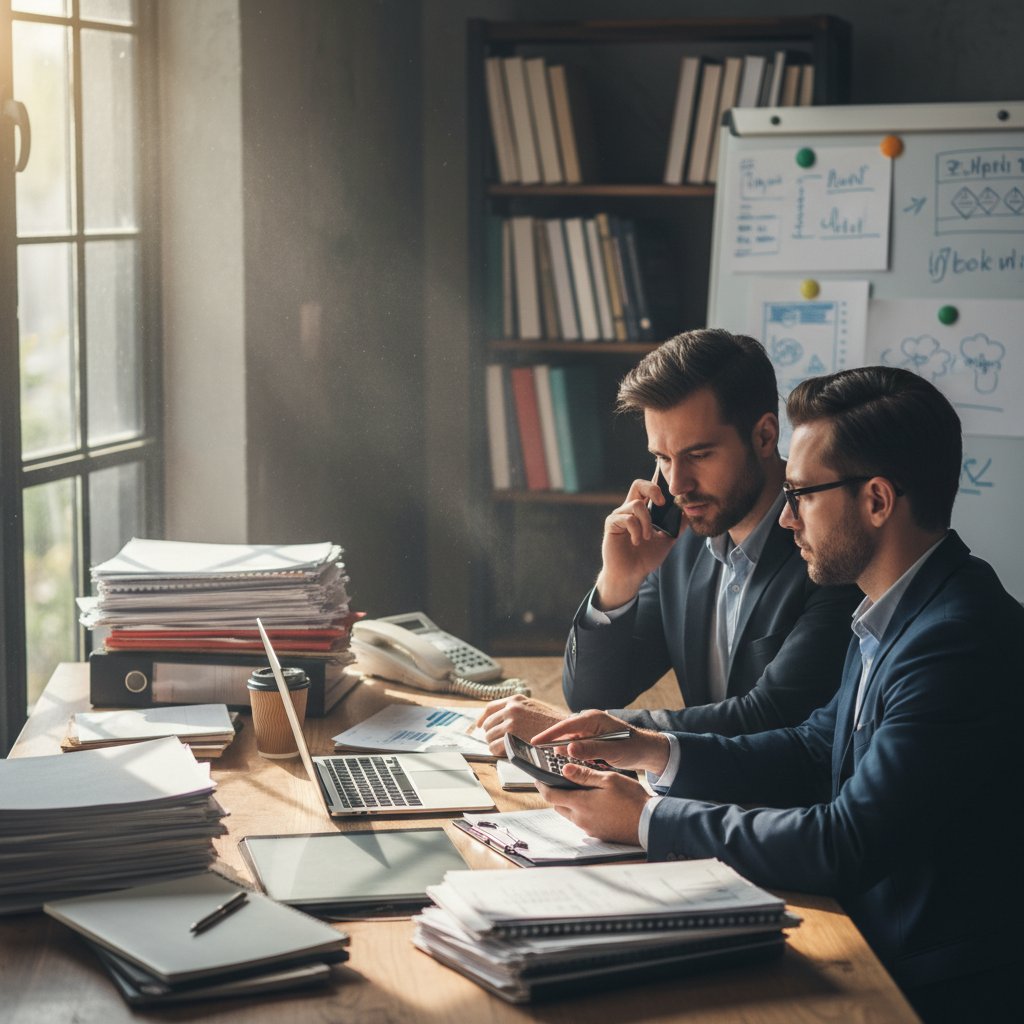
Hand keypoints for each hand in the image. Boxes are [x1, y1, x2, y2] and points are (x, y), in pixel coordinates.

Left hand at [475, 694, 566, 756]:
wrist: (565, 731)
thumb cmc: (551, 723)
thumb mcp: (533, 708)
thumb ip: (517, 710)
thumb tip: (501, 718)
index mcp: (516, 700)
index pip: (490, 708)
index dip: (482, 718)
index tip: (479, 725)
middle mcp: (511, 709)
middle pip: (488, 724)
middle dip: (490, 734)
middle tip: (495, 741)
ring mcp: (511, 722)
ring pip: (489, 736)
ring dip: (493, 744)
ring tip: (502, 748)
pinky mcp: (512, 737)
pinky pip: (494, 747)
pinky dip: (496, 752)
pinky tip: (504, 753)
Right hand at [531, 709, 670, 774]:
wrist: (646, 749)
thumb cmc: (632, 748)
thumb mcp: (611, 750)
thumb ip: (590, 749)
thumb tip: (568, 748)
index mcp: (593, 719)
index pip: (566, 726)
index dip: (549, 734)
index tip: (535, 741)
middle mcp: (589, 721)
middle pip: (564, 731)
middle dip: (550, 740)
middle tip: (535, 751)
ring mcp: (590, 728)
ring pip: (569, 738)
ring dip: (560, 747)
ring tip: (545, 757)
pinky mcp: (591, 736)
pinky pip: (575, 743)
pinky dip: (569, 750)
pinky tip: (563, 758)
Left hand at [537, 764, 649, 844]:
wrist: (649, 823)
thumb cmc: (631, 800)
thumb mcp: (608, 779)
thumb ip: (584, 775)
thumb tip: (564, 769)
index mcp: (580, 803)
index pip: (551, 795)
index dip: (541, 785)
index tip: (537, 778)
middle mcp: (580, 818)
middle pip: (558, 805)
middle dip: (554, 793)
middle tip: (556, 780)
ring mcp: (588, 828)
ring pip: (569, 813)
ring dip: (567, 802)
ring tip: (576, 788)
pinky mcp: (597, 833)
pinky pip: (581, 820)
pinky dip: (580, 810)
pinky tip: (591, 802)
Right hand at [595, 470, 679, 609]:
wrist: (631, 574)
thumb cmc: (646, 558)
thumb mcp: (667, 540)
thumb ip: (677, 526)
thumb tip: (689, 512)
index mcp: (643, 511)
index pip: (649, 489)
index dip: (658, 483)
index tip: (671, 491)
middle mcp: (630, 510)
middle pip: (638, 484)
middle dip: (652, 489)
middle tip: (662, 503)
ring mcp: (620, 516)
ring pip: (637, 505)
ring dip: (647, 522)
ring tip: (647, 538)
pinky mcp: (612, 524)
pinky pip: (627, 518)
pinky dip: (636, 531)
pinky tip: (637, 542)